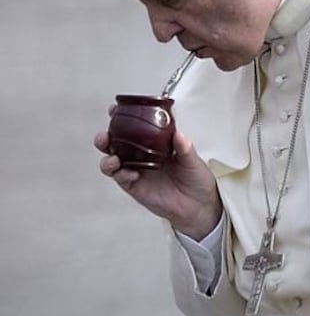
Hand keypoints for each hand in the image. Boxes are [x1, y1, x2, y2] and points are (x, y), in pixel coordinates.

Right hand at [94, 125, 221, 240]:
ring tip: (113, 158)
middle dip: (105, 138)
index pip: (133, 127)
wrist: (197, 205)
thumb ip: (184, 147)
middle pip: (115, 143)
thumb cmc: (195, 178)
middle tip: (105, 136)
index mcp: (153, 142)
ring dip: (107, 158)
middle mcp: (141, 155)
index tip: (115, 110)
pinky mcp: (135, 186)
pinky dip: (122, 174)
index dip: (121, 118)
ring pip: (112, 161)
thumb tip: (178, 134)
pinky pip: (121, 178)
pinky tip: (131, 173)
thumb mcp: (193, 159)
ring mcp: (136, 170)